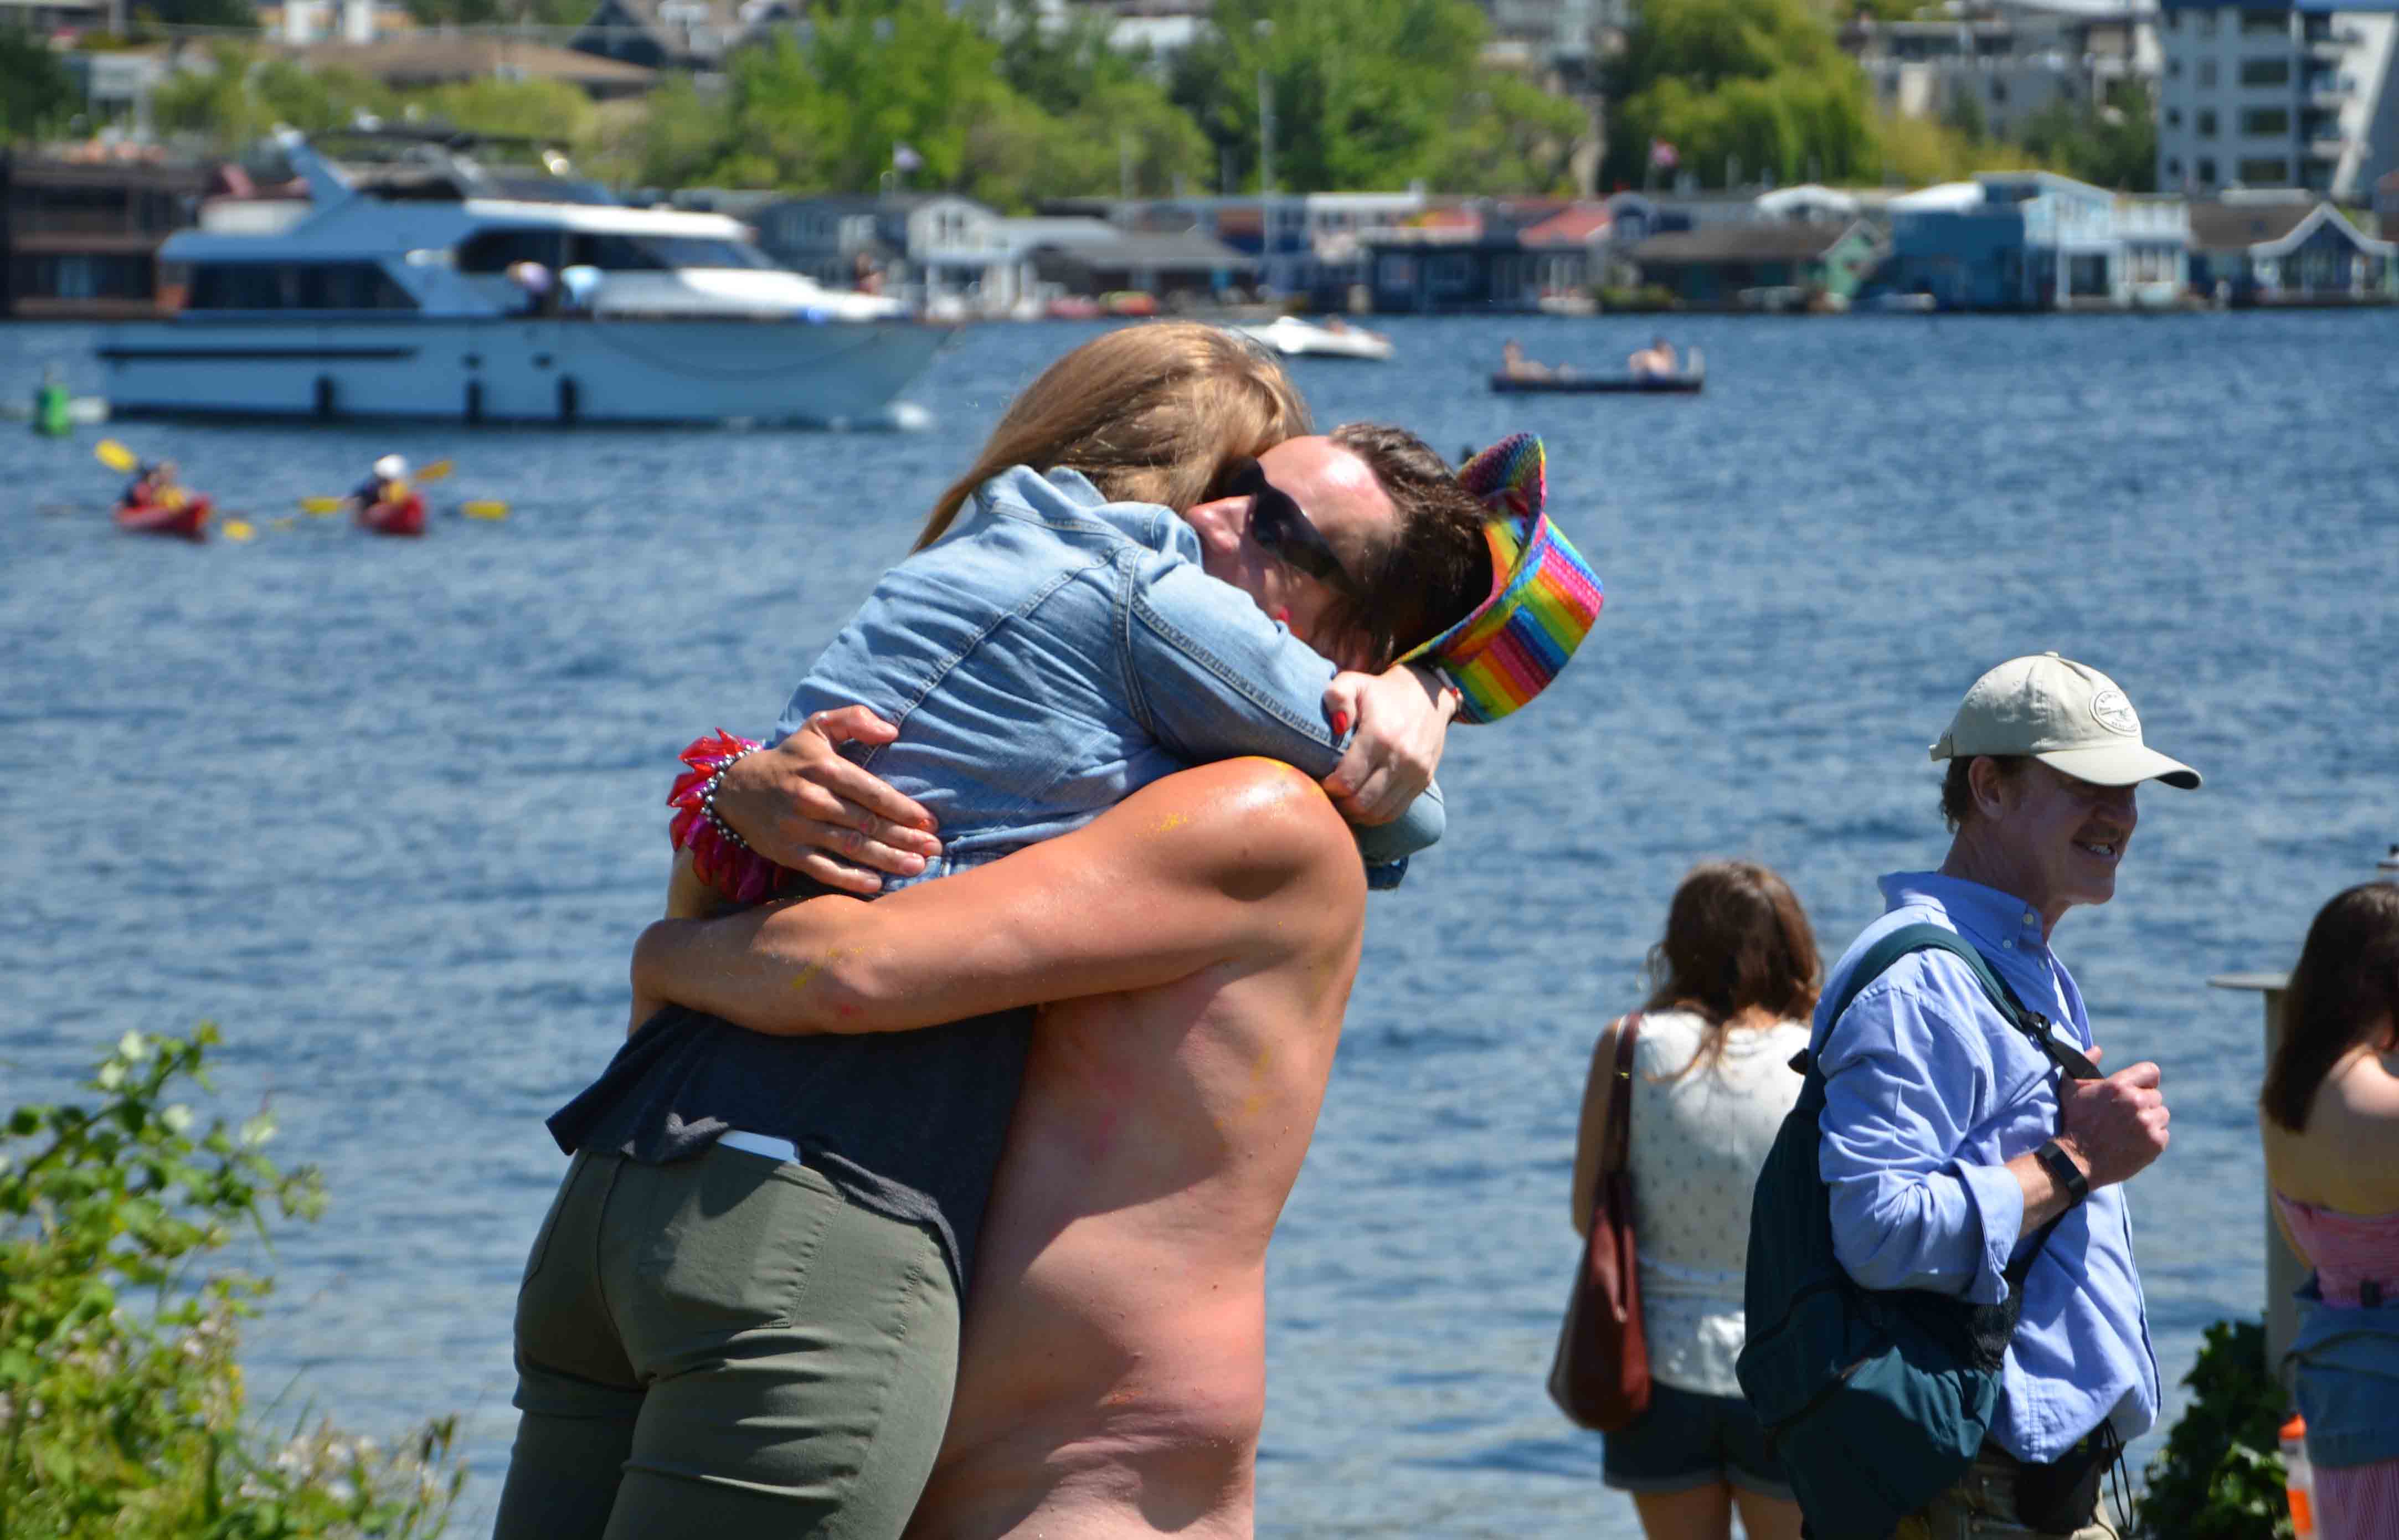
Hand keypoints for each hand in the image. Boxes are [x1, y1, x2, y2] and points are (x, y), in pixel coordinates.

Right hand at [710, 707, 939, 894]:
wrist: (736, 789)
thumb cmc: (791, 758)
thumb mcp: (817, 727)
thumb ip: (854, 719)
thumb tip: (892, 731)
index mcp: (822, 767)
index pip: (870, 791)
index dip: (903, 808)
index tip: (930, 821)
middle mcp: (810, 798)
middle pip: (866, 822)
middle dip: (904, 837)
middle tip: (934, 849)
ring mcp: (797, 828)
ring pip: (850, 847)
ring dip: (887, 859)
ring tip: (917, 866)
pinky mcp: (787, 852)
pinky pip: (824, 869)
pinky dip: (851, 879)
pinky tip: (877, 883)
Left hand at [1318, 663, 1458, 825]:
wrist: (1426, 694)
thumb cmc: (1379, 691)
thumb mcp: (1354, 682)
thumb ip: (1337, 696)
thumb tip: (1336, 725)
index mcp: (1380, 735)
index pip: (1347, 780)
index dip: (1327, 787)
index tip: (1319, 779)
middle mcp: (1401, 758)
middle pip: (1361, 802)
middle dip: (1338, 804)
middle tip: (1326, 795)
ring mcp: (1415, 773)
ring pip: (1377, 813)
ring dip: (1354, 814)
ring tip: (1340, 802)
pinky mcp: (1422, 781)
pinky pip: (1394, 812)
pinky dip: (1373, 816)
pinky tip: (1359, 807)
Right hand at [2056, 1057, 2169, 1189]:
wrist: (2076, 1160)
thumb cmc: (2073, 1122)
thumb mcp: (2071, 1088)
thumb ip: (2084, 1064)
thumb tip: (2098, 1049)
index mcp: (2119, 1085)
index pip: (2151, 1071)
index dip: (2146, 1080)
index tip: (2140, 1089)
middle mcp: (2136, 1102)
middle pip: (2155, 1096)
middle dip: (2143, 1104)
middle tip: (2126, 1117)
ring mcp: (2148, 1123)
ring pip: (2162, 1115)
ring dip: (2150, 1121)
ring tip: (2130, 1130)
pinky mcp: (2156, 1143)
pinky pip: (2163, 1134)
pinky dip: (2152, 1139)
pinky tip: (2133, 1142)